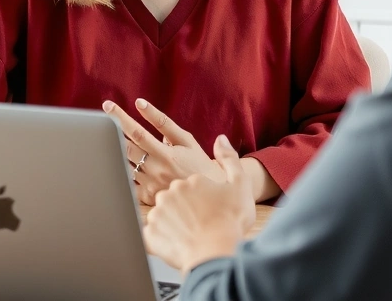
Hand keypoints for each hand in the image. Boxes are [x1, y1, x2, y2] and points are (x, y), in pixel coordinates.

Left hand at [102, 98, 222, 204]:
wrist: (209, 198)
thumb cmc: (199, 164)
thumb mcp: (186, 141)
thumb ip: (165, 124)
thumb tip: (143, 105)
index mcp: (166, 154)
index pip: (137, 132)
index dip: (121, 118)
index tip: (109, 105)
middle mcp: (155, 170)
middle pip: (126, 146)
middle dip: (112, 126)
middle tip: (104, 110)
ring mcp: (149, 184)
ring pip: (123, 163)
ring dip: (113, 148)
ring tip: (105, 134)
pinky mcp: (146, 197)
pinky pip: (127, 181)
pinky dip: (120, 168)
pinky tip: (115, 159)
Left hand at [143, 135, 255, 272]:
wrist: (217, 252)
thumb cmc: (231, 221)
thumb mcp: (240, 184)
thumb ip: (230, 158)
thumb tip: (220, 139)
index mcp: (189, 180)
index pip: (190, 186)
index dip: (200, 199)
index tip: (207, 210)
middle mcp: (170, 192)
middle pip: (174, 198)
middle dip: (183, 209)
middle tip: (198, 224)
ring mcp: (158, 213)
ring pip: (162, 215)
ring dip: (172, 223)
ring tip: (189, 235)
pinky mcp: (150, 234)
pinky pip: (152, 234)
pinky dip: (161, 239)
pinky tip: (176, 244)